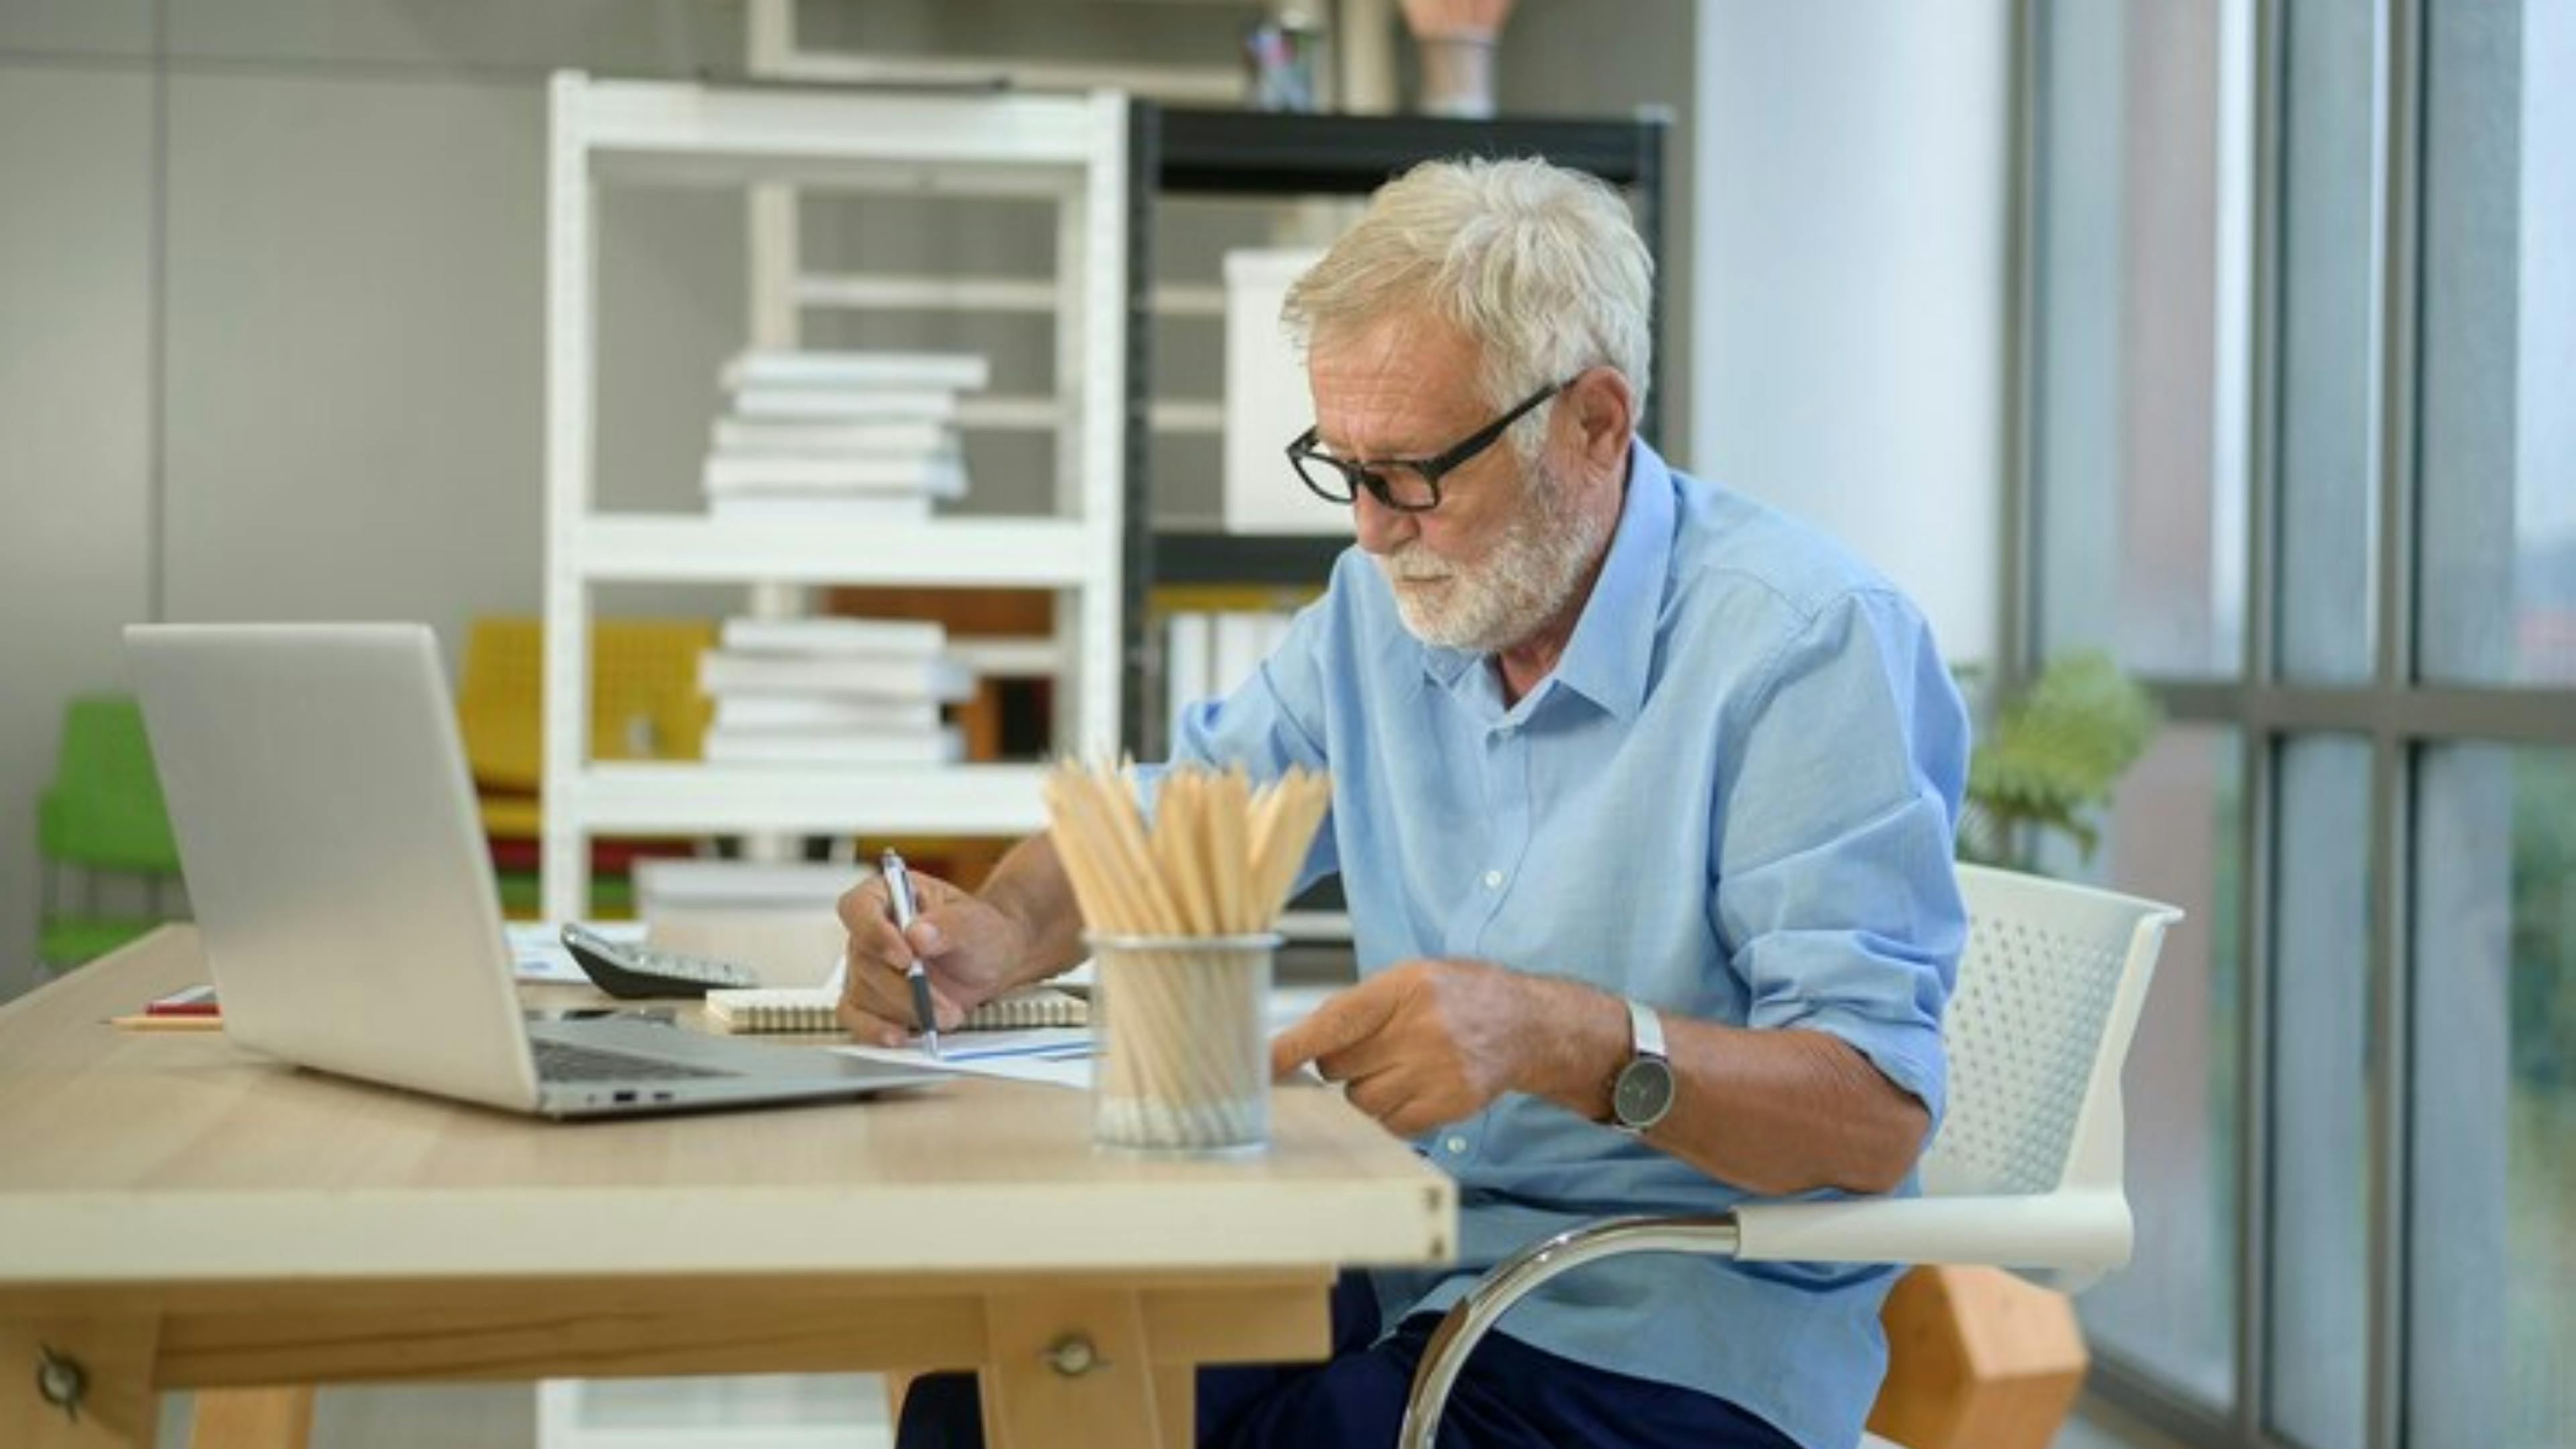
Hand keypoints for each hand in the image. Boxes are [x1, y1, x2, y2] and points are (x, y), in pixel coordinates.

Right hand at [834, 869, 1030, 1046]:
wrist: (991, 962)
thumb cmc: (978, 932)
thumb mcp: (974, 921)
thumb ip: (948, 924)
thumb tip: (916, 933)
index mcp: (887, 895)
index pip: (859, 909)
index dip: (875, 933)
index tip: (905, 957)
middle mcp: (870, 931)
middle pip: (864, 960)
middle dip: (907, 988)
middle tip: (943, 1003)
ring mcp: (865, 967)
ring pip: (866, 993)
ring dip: (908, 1010)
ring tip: (947, 1015)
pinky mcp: (869, 999)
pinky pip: (856, 1017)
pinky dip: (875, 1030)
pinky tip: (899, 1035)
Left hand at [1268, 959, 1535, 1137]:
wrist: (1526, 1023)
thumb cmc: (1460, 996)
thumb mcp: (1411, 978)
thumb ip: (1357, 1006)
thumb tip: (1299, 1042)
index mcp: (1405, 987)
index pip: (1334, 1022)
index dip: (1291, 1047)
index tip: (1260, 1066)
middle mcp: (1422, 1028)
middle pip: (1339, 1068)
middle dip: (1343, 1063)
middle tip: (1374, 1047)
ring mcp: (1438, 1070)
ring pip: (1361, 1101)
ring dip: (1367, 1089)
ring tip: (1400, 1066)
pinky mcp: (1450, 1104)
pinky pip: (1391, 1124)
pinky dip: (1392, 1112)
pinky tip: (1415, 1088)